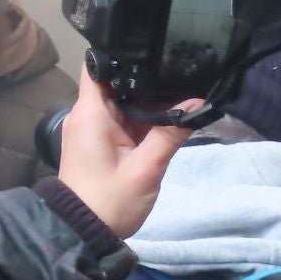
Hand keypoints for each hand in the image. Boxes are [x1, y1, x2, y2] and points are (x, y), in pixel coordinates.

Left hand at [56, 67, 194, 239]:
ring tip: (179, 87)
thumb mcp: (146, 168)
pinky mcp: (98, 141)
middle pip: (114, 82)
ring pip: (121, 101)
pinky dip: (140, 117)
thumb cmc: (110, 200)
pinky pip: (120, 119)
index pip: (97, 66)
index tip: (151, 47)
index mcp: (90, 113)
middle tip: (179, 68)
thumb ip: (170, 134)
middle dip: (143, 77)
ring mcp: (91, 128)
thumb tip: (196, 104)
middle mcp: (85, 114)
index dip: (120, 52)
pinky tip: (166, 114)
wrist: (84, 232)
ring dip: (145, 100)